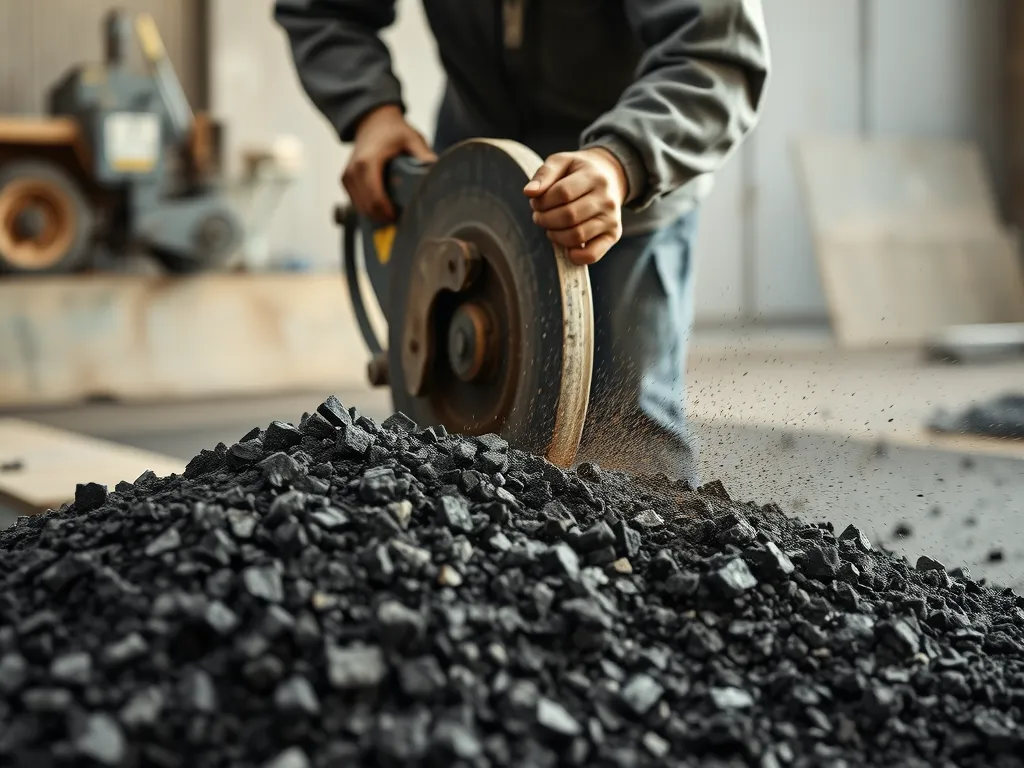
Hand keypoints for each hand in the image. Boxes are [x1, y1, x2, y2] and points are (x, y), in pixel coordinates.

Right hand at [344, 105, 436, 222]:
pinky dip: (371, 207)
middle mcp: (353, 171)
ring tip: (396, 208)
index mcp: (368, 162)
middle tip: (404, 215)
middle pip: (368, 208)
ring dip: (378, 214)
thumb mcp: (412, 139)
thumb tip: (436, 169)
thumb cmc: (394, 131)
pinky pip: (358, 204)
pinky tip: (385, 203)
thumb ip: (423, 155)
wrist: (373, 121)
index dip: (390, 213)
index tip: (404, 216)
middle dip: (386, 216)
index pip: (375, 198)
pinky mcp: (346, 182)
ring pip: (362, 209)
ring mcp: (347, 177)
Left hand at [523, 147, 627, 264]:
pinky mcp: (613, 235)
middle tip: (540, 216)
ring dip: (555, 236)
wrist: (611, 176)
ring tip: (551, 227)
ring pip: (577, 236)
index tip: (536, 203)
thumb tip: (529, 192)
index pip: (562, 193)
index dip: (542, 202)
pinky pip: (592, 254)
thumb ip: (544, 174)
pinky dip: (575, 256)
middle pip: (568, 216)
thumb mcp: (562, 162)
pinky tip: (566, 247)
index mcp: (594, 177)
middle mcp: (607, 199)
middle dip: (545, 219)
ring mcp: (612, 219)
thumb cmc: (579, 171)